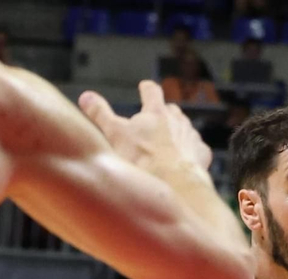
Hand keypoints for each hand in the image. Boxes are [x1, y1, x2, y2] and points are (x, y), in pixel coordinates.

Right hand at [80, 81, 212, 175]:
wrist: (174, 183)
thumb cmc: (143, 160)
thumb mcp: (114, 134)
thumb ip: (100, 113)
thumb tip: (86, 96)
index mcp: (156, 112)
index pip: (152, 91)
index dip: (147, 88)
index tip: (144, 86)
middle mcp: (177, 120)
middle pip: (171, 109)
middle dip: (164, 112)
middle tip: (157, 118)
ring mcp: (191, 136)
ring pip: (185, 128)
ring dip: (177, 132)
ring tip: (168, 143)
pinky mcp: (201, 153)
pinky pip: (197, 148)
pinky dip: (190, 151)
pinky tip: (183, 160)